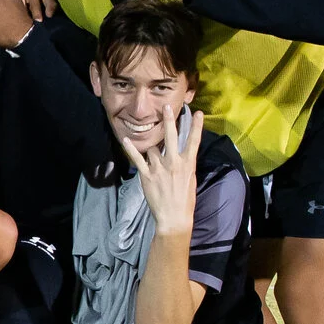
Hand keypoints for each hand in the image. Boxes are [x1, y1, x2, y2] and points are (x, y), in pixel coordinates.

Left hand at [120, 108, 202, 237]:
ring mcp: (159, 168)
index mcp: (188, 164)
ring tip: (155, 164)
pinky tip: (126, 140)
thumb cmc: (185, 200)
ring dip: (152, 152)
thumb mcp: (190, 180)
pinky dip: (131, 149)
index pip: (194, 141)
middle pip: (171, 136)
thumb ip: (185, 165)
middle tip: (167, 106)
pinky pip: (137, 159)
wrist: (174, 217)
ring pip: (153, 149)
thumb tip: (180, 155)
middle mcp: (173, 163)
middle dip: (169, 120)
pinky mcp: (146, 175)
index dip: (196, 126)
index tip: (198, 113)